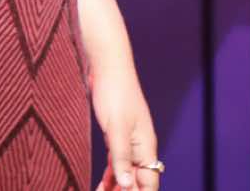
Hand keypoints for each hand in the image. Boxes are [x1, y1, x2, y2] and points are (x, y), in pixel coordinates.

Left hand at [92, 65, 158, 190]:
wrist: (108, 70)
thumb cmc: (115, 95)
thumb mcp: (116, 128)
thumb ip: (121, 158)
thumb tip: (127, 184)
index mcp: (146, 146)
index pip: (149, 182)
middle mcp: (140, 148)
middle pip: (138, 181)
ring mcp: (129, 143)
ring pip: (126, 175)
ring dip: (116, 189)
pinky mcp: (117, 137)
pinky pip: (116, 165)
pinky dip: (109, 178)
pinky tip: (100, 186)